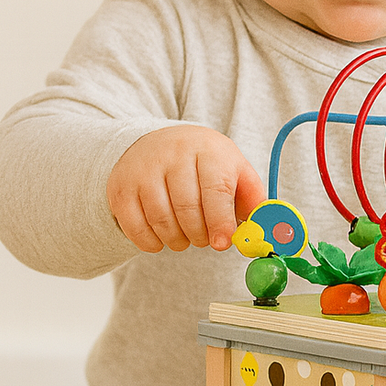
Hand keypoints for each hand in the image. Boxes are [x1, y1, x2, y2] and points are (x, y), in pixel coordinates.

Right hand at [106, 126, 264, 253]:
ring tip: (186, 236)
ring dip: (177, 240)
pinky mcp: (121, 187)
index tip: (222, 243)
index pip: (214, 190)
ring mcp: (143, 170)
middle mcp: (173, 155)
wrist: (159, 141)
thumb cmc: (206, 164)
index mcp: (208, 150)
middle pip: (187, 208)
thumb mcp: (236, 172)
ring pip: (161, 220)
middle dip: (200, 235)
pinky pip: (135, 227)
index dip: (220, 221)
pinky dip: (151, 243)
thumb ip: (254, 202)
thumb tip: (264, 234)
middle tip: (205, 239)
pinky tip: (162, 238)